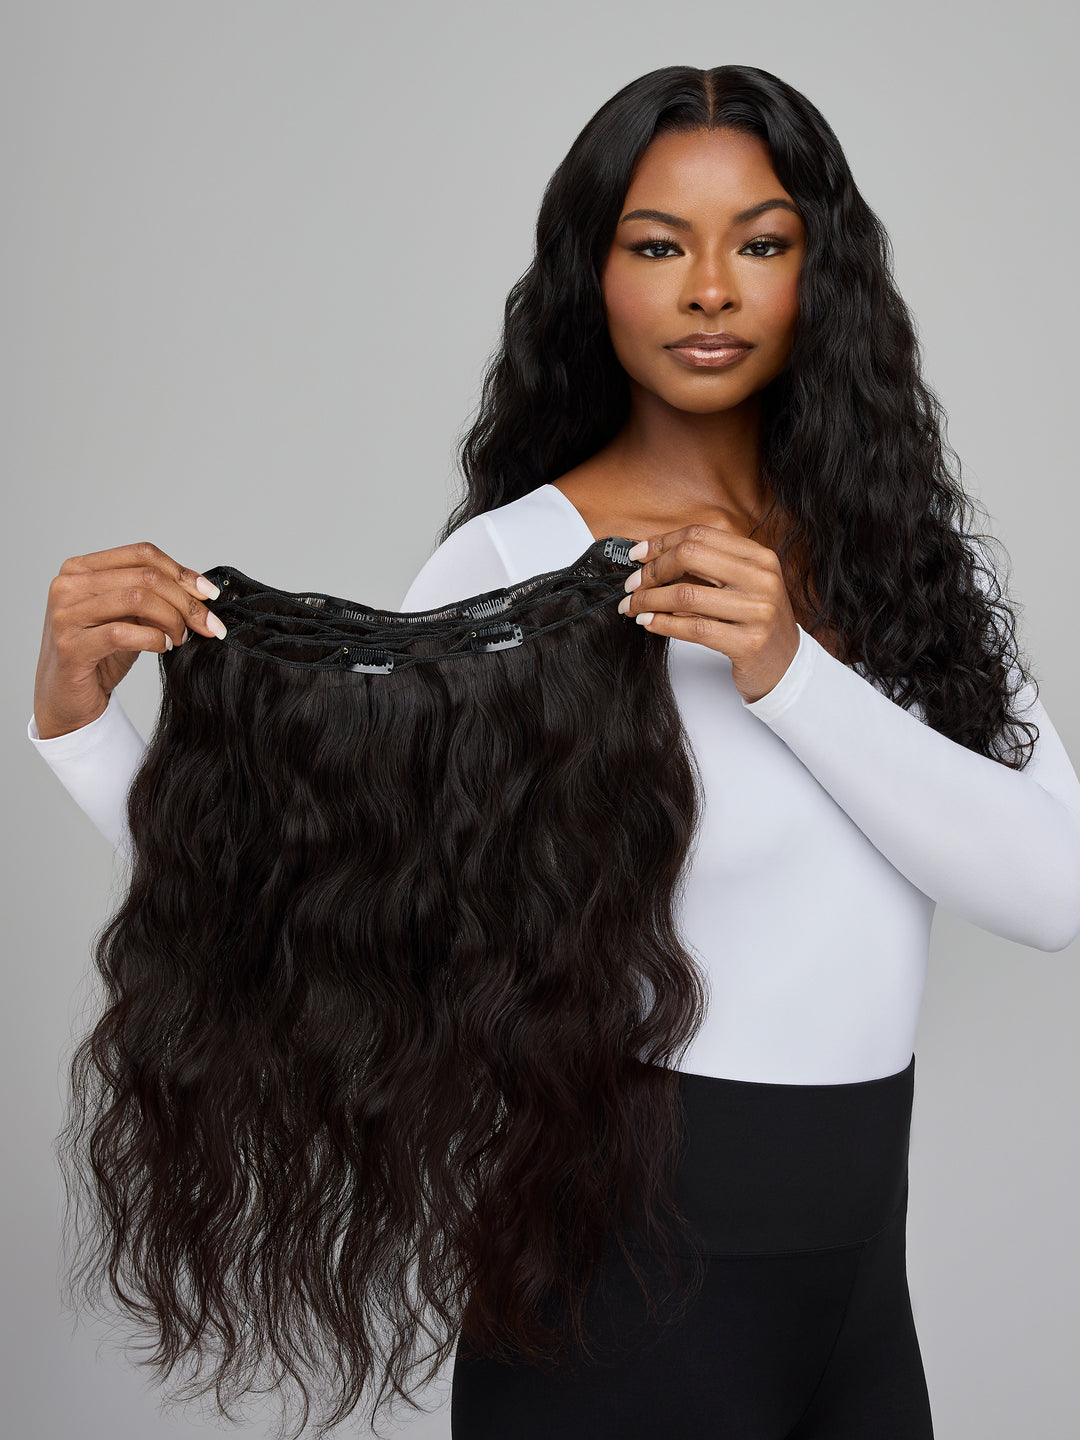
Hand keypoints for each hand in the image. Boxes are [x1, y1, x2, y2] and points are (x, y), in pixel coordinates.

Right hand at [34, 540, 227, 738]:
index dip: (182, 573)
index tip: (209, 594)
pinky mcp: (70, 646)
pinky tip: (162, 648)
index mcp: (81, 568)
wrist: (69, 699)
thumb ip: (155, 597)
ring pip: (137, 599)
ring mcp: (65, 614)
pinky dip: (152, 639)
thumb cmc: (100, 655)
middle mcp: (68, 585)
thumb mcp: (130, 617)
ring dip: (171, 619)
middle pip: (145, 576)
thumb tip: (201, 589)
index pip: (142, 554)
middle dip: (186, 601)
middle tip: (206, 624)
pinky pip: (122, 633)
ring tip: (179, 637)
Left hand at [617, 522, 800, 704]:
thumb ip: (707, 569)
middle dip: (652, 570)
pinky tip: (648, 623)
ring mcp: (758, 611)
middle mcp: (762, 579)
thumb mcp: (742, 585)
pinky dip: (663, 624)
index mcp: (759, 557)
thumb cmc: (755, 621)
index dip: (662, 543)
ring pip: (686, 595)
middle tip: (632, 585)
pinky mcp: (748, 643)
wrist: (785, 664)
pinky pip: (693, 629)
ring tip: (633, 607)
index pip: (700, 535)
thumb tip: (652, 559)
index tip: (638, 555)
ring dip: (649, 600)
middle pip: (690, 556)